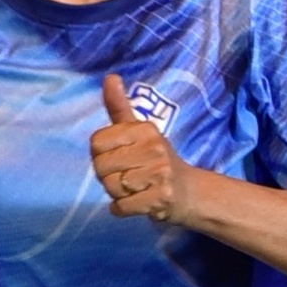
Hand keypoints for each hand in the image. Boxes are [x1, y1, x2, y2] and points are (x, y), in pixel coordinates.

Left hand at [89, 72, 190, 224]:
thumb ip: (119, 107)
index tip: (119, 158)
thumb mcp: (140, 132)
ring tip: (135, 189)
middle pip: (101, 167)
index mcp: (145, 129)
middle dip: (108, 177)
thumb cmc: (157, 160)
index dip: (101, 155)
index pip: (96, 142)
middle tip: (128, 176)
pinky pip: (122, 206)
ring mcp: (160, 174)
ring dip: (117, 194)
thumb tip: (109, 77)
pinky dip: (122, 209)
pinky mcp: (161, 198)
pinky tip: (136, 202)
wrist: (189, 193)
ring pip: (111, 188)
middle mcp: (154, 148)